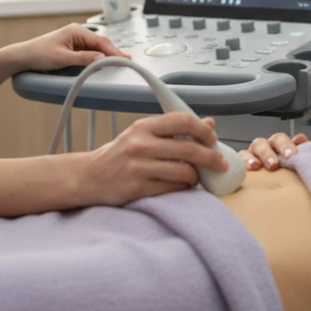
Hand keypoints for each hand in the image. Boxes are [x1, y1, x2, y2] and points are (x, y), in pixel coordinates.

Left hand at [11, 23, 128, 72]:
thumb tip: (101, 58)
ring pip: (96, 48)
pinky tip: (104, 62)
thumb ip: (83, 58)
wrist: (23, 57)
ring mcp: (75, 40)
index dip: (113, 51)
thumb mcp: (62, 58)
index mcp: (76, 30)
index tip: (124, 59)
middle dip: (113, 52)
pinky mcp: (73, 48)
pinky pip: (90, 52)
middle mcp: (78, 33)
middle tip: (126, 62)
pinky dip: (98, 57)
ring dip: (106, 55)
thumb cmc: (39, 53)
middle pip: (101, 43)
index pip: (100, 41)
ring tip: (118, 63)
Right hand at [85, 113, 230, 203]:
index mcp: (144, 126)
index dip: (203, 130)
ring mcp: (138, 167)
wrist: (88, 177)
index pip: (182, 120)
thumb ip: (173, 129)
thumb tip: (209, 124)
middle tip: (221, 164)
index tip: (213, 138)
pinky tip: (182, 187)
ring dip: (196, 177)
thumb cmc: (120, 155)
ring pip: (184, 172)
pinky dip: (183, 189)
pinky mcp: (137, 189)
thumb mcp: (143, 135)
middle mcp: (141, 144)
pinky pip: (173, 189)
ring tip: (195, 178)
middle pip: (189, 148)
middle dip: (211, 157)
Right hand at [239, 131, 308, 170]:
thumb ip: (299, 150)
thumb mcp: (292, 161)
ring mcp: (248, 159)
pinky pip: (235, 165)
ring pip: (245, 153)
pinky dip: (238, 166)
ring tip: (255, 167)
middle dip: (267, 153)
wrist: (272, 192)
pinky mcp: (238, 170)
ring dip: (250, 159)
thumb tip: (302, 138)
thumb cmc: (284, 173)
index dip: (285, 145)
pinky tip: (243, 172)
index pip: (279, 139)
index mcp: (275, 146)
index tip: (292, 155)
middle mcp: (260, 150)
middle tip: (274, 164)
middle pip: (261, 144)